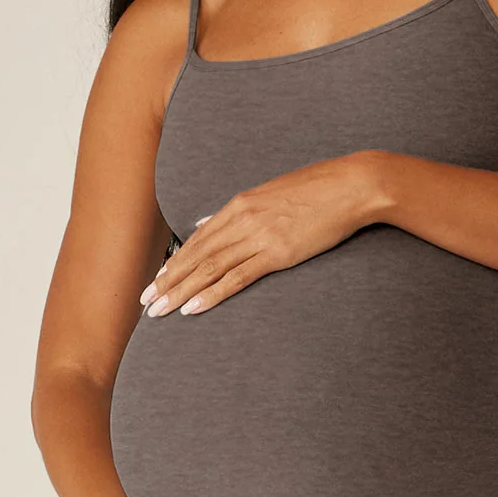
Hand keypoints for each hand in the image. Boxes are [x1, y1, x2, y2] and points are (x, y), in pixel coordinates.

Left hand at [140, 154, 386, 318]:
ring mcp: (258, 235)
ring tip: (159, 310)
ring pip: (209, 268)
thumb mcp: (271, 195)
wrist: (351, 186)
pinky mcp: (277, 252)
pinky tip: (193, 308)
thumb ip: (238, 212)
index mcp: (240, 204)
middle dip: (168, 281)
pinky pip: (237, 277)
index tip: (157, 281)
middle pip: (196, 255)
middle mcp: (242, 219)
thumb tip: (206, 222)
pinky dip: (212, 294)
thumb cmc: (319, 190)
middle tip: (145, 303)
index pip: (198, 239)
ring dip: (180, 291)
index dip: (175, 263)